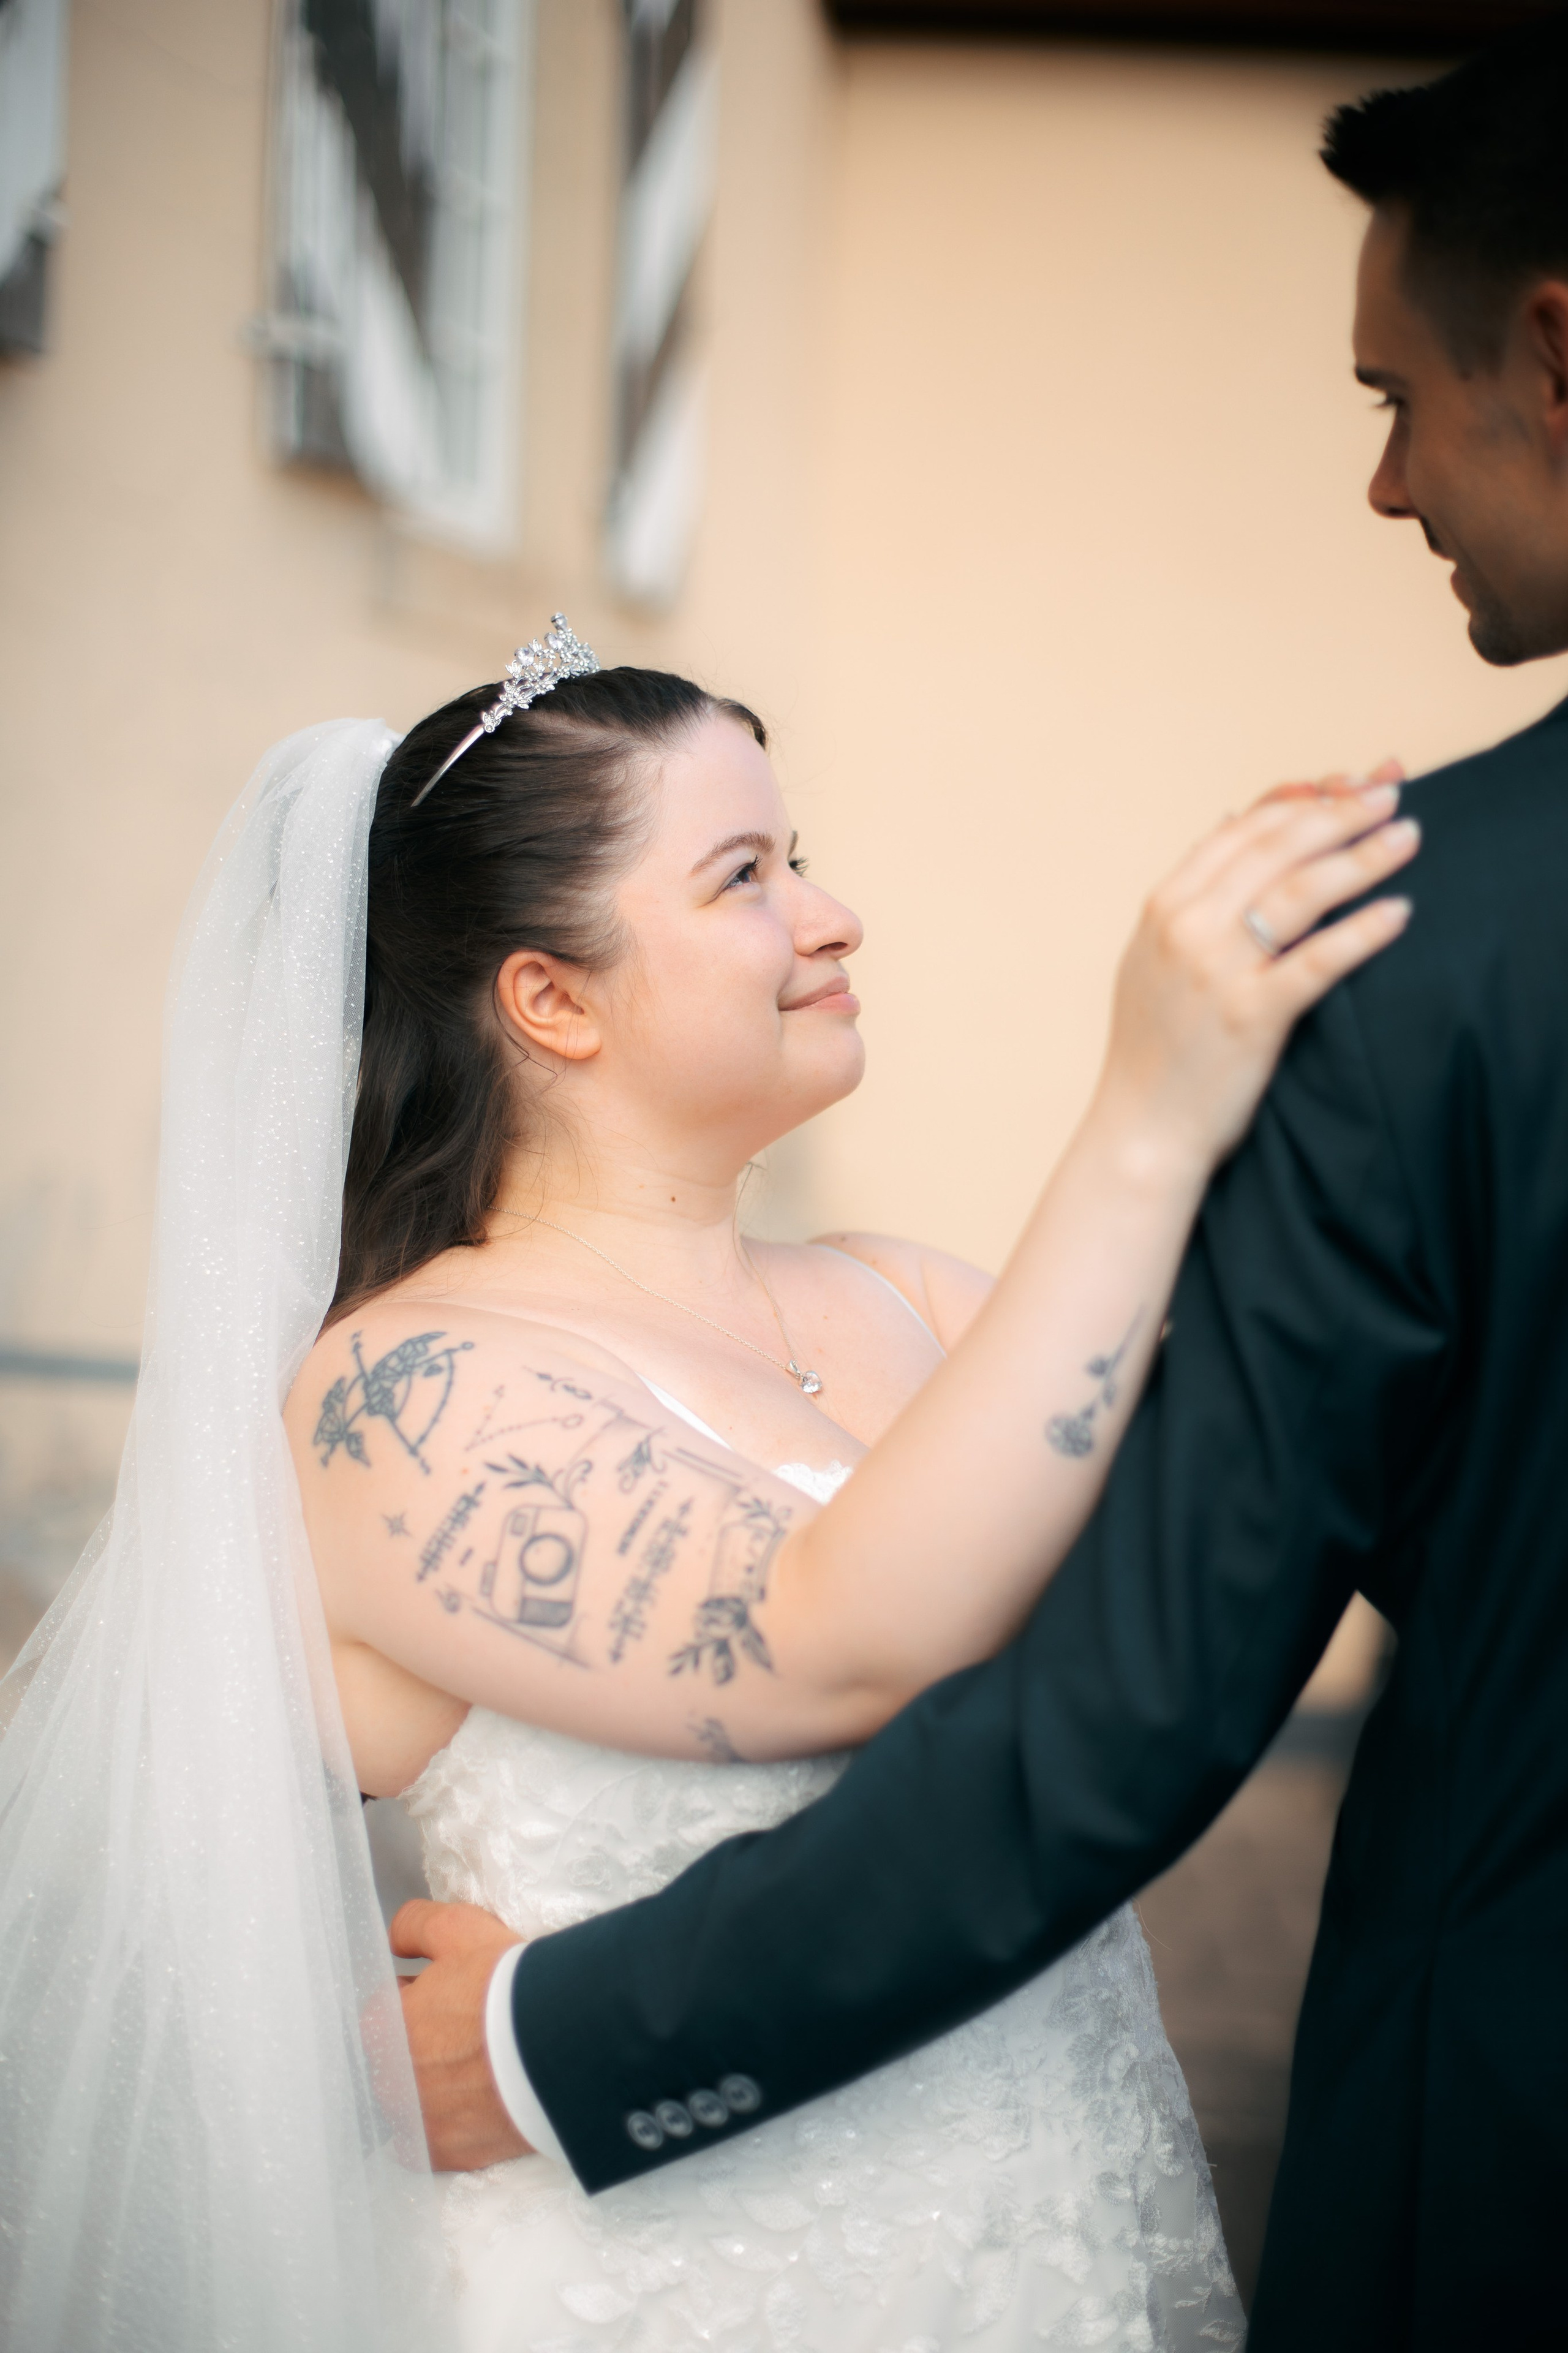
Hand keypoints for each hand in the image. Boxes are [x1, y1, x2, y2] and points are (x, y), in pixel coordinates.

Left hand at [391, 1898, 531, 2171]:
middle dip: (427, 2040)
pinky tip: (476, 2106)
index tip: (455, 1993)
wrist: (559, 2045)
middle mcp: (389, 2080)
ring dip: (438, 2084)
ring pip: (414, 2100)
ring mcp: (417, 2122)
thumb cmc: (506, 1984)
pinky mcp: (449, 2154)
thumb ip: (414, 1926)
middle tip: (473, 2027)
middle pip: (400, 2054)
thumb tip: (393, 1942)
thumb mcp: (458, 1927)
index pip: (388, 2006)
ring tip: (483, 2067)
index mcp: (383, 2025)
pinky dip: (448, 2127)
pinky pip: (430, 2145)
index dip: (422, 1993)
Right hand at [1095, 764, 1417, 1178]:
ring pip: (1301, 891)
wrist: (1142, 1130)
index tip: (1347, 784)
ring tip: (1408, 838)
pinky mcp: (1250, 1015)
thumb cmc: (1157, 1048)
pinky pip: (1318, 960)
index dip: (1301, 799)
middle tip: (1392, 795)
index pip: (1243, 828)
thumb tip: (1233, 823)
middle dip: (1342, 812)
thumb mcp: (1153, 956)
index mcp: (1165, 905)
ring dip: (1362, 856)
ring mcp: (1216, 969)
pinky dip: (1362, 931)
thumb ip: (1192, 893)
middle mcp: (1187, 926)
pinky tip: (1399, 913)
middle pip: (1278, 846)